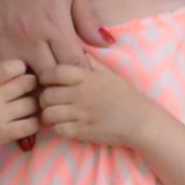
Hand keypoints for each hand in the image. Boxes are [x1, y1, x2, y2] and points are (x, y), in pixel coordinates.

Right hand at [0, 0, 102, 75]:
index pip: (74, 67)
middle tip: (64, 82)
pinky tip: (15, 70)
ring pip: (21, 81)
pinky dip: (6, 75)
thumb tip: (107, 44)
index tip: (84, 74)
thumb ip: (87, 19)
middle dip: (58, 84)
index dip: (81, 75)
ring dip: (32, 82)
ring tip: (40, 78)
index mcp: (54, 26)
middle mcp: (29, 40)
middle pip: (49, 80)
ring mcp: (5, 44)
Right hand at [0, 57, 39, 154]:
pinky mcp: (4, 135)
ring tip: (29, 107)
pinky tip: (28, 122)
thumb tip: (4, 65)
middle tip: (30, 90)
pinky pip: (31, 125)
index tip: (20, 75)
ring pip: (32, 104)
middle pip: (27, 83)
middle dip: (32, 85)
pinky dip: (34, 123)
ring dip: (34, 105)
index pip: (11, 66)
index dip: (21, 68)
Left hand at [34, 58, 152, 149]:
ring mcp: (80, 114)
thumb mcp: (110, 75)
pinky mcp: (81, 132)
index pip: (53, 72)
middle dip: (44, 99)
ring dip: (48, 116)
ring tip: (55, 115)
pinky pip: (57, 130)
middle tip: (49, 102)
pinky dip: (57, 129)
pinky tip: (64, 126)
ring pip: (48, 114)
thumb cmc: (126, 97)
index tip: (47, 82)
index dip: (45, 77)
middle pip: (45, 95)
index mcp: (86, 78)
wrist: (140, 122)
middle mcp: (80, 94)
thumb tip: (80, 51)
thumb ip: (93, 63)